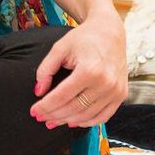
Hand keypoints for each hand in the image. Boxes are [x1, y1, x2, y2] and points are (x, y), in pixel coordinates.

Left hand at [30, 13, 127, 128]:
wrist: (110, 32)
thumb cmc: (83, 38)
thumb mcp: (60, 48)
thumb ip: (46, 69)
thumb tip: (38, 91)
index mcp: (89, 70)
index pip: (62, 96)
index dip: (46, 106)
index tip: (34, 111)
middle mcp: (105, 83)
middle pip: (74, 108)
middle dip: (54, 115)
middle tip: (41, 118)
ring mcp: (115, 91)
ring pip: (87, 115)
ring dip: (67, 121)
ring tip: (53, 121)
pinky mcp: (121, 95)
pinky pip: (103, 116)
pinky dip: (87, 122)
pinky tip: (73, 121)